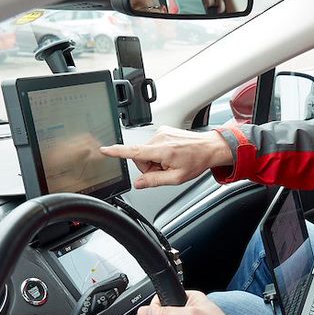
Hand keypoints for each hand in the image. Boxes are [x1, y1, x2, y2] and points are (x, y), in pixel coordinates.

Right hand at [100, 127, 231, 188]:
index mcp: (162, 150)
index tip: (104, 149)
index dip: (117, 151)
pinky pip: (152, 145)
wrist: (208, 148)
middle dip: (149, 166)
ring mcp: (161, 132)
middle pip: (140, 157)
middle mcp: (159, 138)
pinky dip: (158, 153)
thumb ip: (155, 181)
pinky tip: (171, 155)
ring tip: (170, 162)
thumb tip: (139, 184)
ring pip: (146, 152)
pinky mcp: (163, 130)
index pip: (134, 151)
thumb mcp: (176, 178)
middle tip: (165, 169)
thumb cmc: (196, 161)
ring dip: (155, 160)